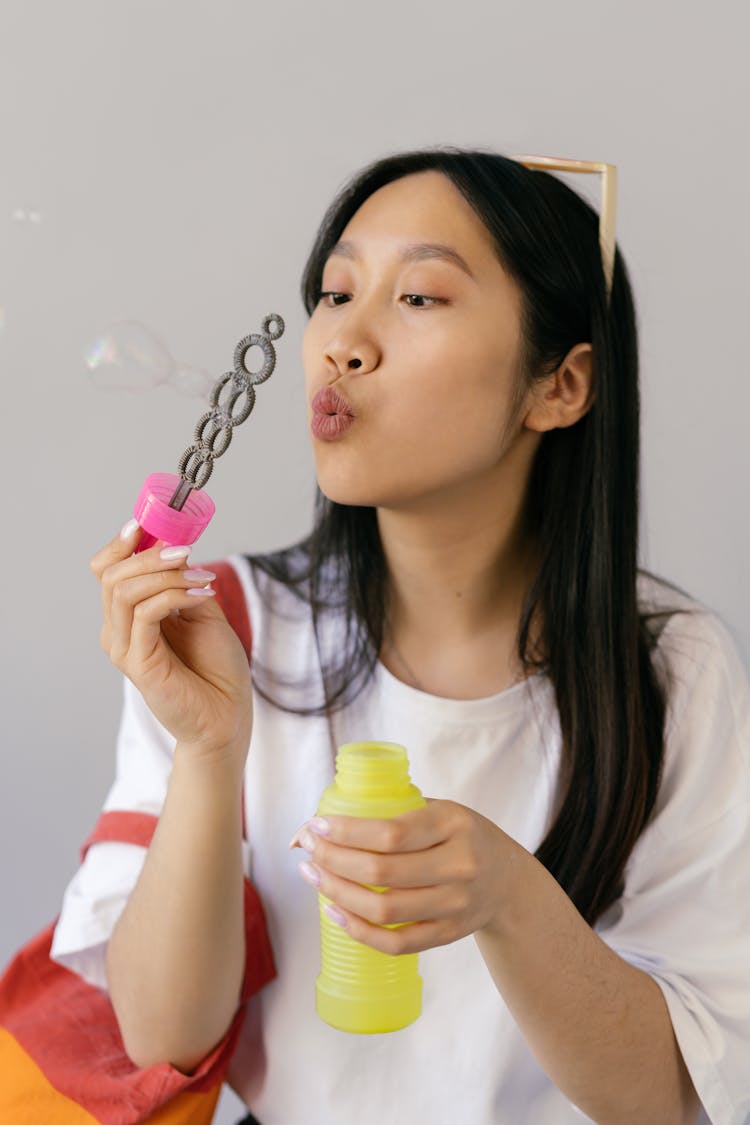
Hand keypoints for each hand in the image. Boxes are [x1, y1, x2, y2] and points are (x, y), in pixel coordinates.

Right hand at [90, 521, 252, 760]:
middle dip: (149, 553)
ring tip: (202, 578)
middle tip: (186, 552)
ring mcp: (124, 648)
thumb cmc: (216, 668)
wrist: (227, 717)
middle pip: (110, 574)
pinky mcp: (138, 663)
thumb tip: (176, 548)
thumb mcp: (203, 611)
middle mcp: (117, 631)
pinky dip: (175, 594)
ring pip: (124, 590)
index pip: (105, 570)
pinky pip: (145, 613)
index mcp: (129, 616)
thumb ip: (184, 582)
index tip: (148, 522)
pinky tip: (203, 595)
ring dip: (165, 573)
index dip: (121, 543)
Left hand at [291, 799, 519, 952]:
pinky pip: (396, 943)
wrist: (508, 881)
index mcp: (454, 824)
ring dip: (338, 893)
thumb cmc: (460, 836)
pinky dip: (359, 930)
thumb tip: (320, 823)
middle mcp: (459, 865)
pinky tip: (334, 911)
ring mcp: (456, 905)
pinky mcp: (448, 935)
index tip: (316, 826)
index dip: (347, 832)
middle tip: (307, 849)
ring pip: (384, 910)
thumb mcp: (441, 810)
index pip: (392, 832)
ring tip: (313, 876)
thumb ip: (395, 810)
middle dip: (334, 860)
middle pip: (382, 872)